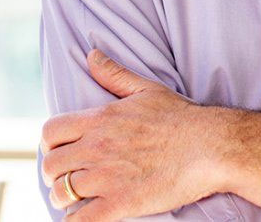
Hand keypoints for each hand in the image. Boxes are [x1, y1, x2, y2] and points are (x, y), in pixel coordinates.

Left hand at [40, 48, 226, 220]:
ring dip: (64, 198)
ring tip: (76, 199)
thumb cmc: (180, 116)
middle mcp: (98, 146)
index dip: (50, 144)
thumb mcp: (146, 88)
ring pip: (61, 194)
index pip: (51, 132)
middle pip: (50, 165)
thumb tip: (91, 55)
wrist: (209, 146)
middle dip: (54, 174)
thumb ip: (114, 74)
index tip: (61, 150)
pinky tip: (87, 216)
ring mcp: (107, 176)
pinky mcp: (120, 204)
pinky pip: (80, 221)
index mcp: (101, 118)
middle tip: (68, 178)